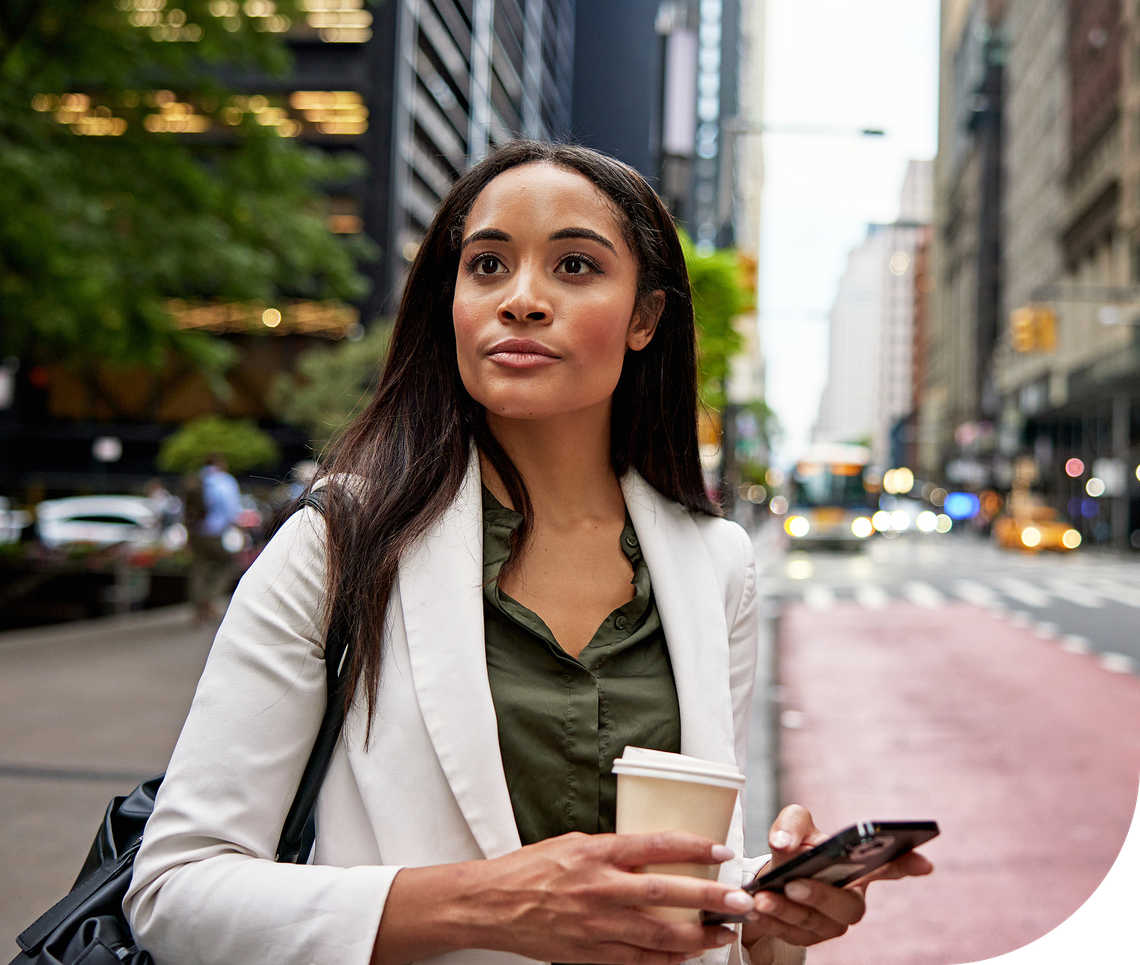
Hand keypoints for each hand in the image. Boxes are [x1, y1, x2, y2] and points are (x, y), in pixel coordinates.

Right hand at [374, 831, 755, 964]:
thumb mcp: (574, 843)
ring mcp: (595, 925)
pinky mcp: (589, 954)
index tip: (722, 851)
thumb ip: (614, 849)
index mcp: (596, 853)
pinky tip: (686, 958)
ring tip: (723, 934)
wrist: (492, 904)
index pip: (655, 846)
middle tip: (739, 900)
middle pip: (665, 893)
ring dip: (696, 937)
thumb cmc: (532, 868)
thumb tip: (656, 852)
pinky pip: (636, 961)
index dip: (693, 847)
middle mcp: (599, 888)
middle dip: (707, 898)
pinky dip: (665, 962)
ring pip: (657, 935)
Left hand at [740, 806, 933, 962]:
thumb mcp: (794, 827)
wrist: (769, 878)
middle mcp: (852, 900)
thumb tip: (783, 842)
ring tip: (761, 898)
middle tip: (794, 883)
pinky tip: (753, 908)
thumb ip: (791, 823)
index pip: (891, 869)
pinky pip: (792, 934)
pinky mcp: (810, 938)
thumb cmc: (793, 850)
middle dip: (819, 896)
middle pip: (848, 906)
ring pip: (815, 923)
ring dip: (786, 910)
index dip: (909, 866)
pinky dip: (771, 921)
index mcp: (859, 869)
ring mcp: (832, 924)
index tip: (925, 864)